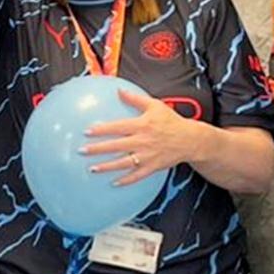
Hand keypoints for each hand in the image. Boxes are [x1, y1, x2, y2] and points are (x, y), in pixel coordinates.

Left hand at [83, 87, 205, 186]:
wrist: (191, 140)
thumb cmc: (171, 121)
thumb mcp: (155, 105)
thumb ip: (135, 99)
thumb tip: (118, 90)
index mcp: (142, 125)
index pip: (118, 127)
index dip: (102, 129)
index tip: (87, 131)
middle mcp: (143, 141)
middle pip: (116, 146)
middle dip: (98, 149)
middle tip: (82, 151)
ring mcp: (147, 155)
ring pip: (124, 163)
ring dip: (107, 167)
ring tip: (92, 168)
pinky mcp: (153, 166)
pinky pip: (137, 175)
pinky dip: (126, 180)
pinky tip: (114, 183)